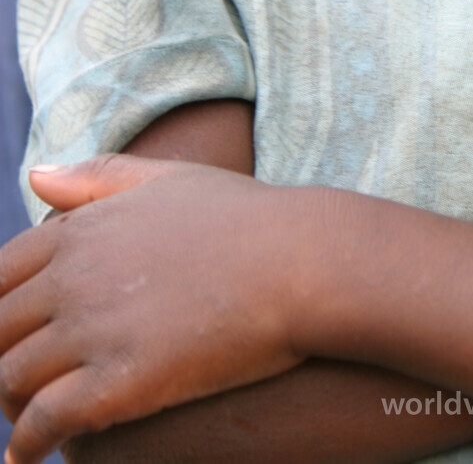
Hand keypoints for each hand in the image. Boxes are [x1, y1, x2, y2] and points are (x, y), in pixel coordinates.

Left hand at [0, 157, 307, 463]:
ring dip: (10, 406)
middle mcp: (75, 276)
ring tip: (26, 425)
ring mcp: (95, 329)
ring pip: (10, 379)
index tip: (12, 334)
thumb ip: (97, 177)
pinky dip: (27, 446)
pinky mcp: (120, 383)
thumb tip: (33, 176)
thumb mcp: (168, 178)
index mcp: (82, 229)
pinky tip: (33, 458)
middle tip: (17, 386)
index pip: (0, 275)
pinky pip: (44, 423)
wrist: (303, 262)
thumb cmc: (246, 218)